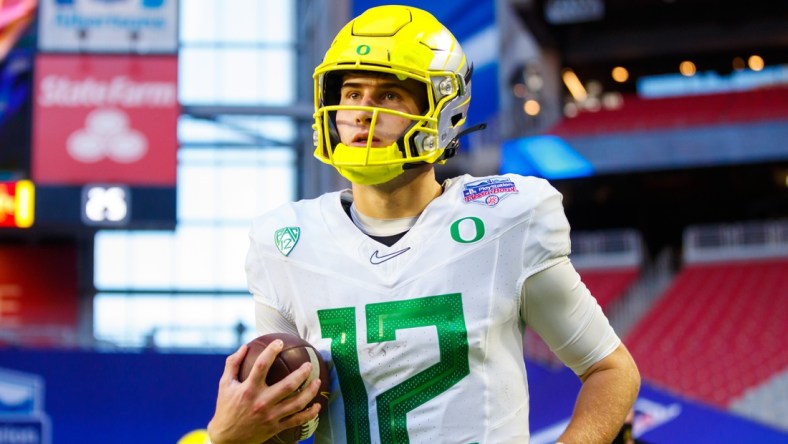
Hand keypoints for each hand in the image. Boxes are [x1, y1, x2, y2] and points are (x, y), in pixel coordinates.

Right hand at [207, 340, 321, 443]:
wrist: (227, 439)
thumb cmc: (226, 408)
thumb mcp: (224, 385)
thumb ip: (233, 364)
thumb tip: (245, 346)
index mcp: (248, 390)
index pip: (261, 366)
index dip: (271, 351)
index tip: (279, 342)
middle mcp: (261, 403)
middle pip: (287, 385)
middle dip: (302, 373)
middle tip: (309, 364)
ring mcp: (270, 416)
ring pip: (297, 403)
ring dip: (310, 391)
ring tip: (318, 381)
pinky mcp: (276, 427)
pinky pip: (297, 421)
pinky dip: (310, 414)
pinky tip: (317, 406)